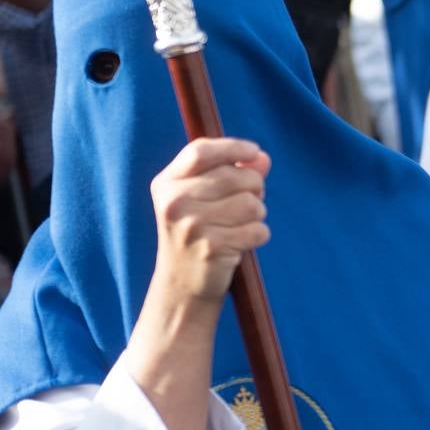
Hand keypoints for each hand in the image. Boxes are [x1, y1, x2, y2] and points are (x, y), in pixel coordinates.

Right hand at [149, 138, 270, 303]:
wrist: (183, 282)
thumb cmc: (199, 232)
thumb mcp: (205, 198)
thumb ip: (233, 172)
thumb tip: (262, 158)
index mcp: (167, 183)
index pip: (201, 152)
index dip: (232, 147)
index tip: (254, 151)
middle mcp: (175, 202)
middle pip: (235, 176)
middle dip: (254, 187)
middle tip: (249, 202)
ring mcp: (191, 226)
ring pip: (252, 204)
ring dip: (257, 214)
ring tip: (241, 224)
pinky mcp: (211, 248)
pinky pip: (258, 230)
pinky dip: (259, 235)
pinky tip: (242, 242)